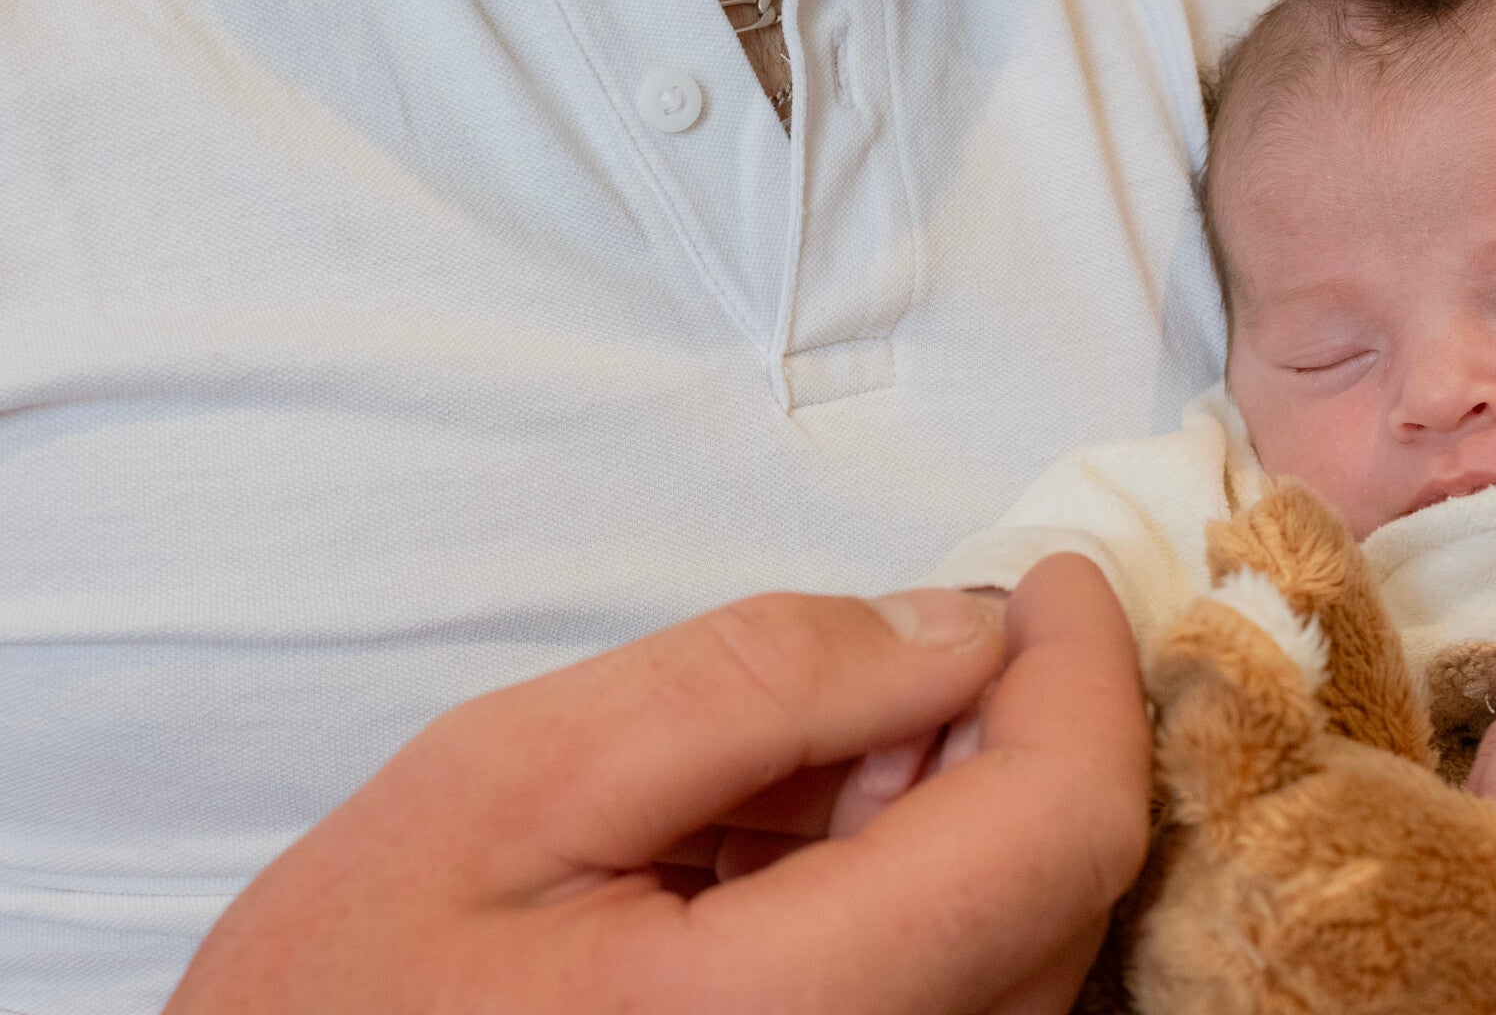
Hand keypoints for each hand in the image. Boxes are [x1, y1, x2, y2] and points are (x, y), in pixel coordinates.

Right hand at [164, 554, 1149, 1014]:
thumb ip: (754, 682)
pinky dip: (931, 889)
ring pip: (1031, 945)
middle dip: (1019, 731)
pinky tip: (799, 855)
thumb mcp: (515, 777)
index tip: (1057, 581)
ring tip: (800, 775)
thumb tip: (962, 628)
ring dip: (970, 812)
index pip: (1050, 837)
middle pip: (1062, 893)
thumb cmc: (353, 982)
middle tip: (914, 648)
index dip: (1081, 681)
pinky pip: (969, 993)